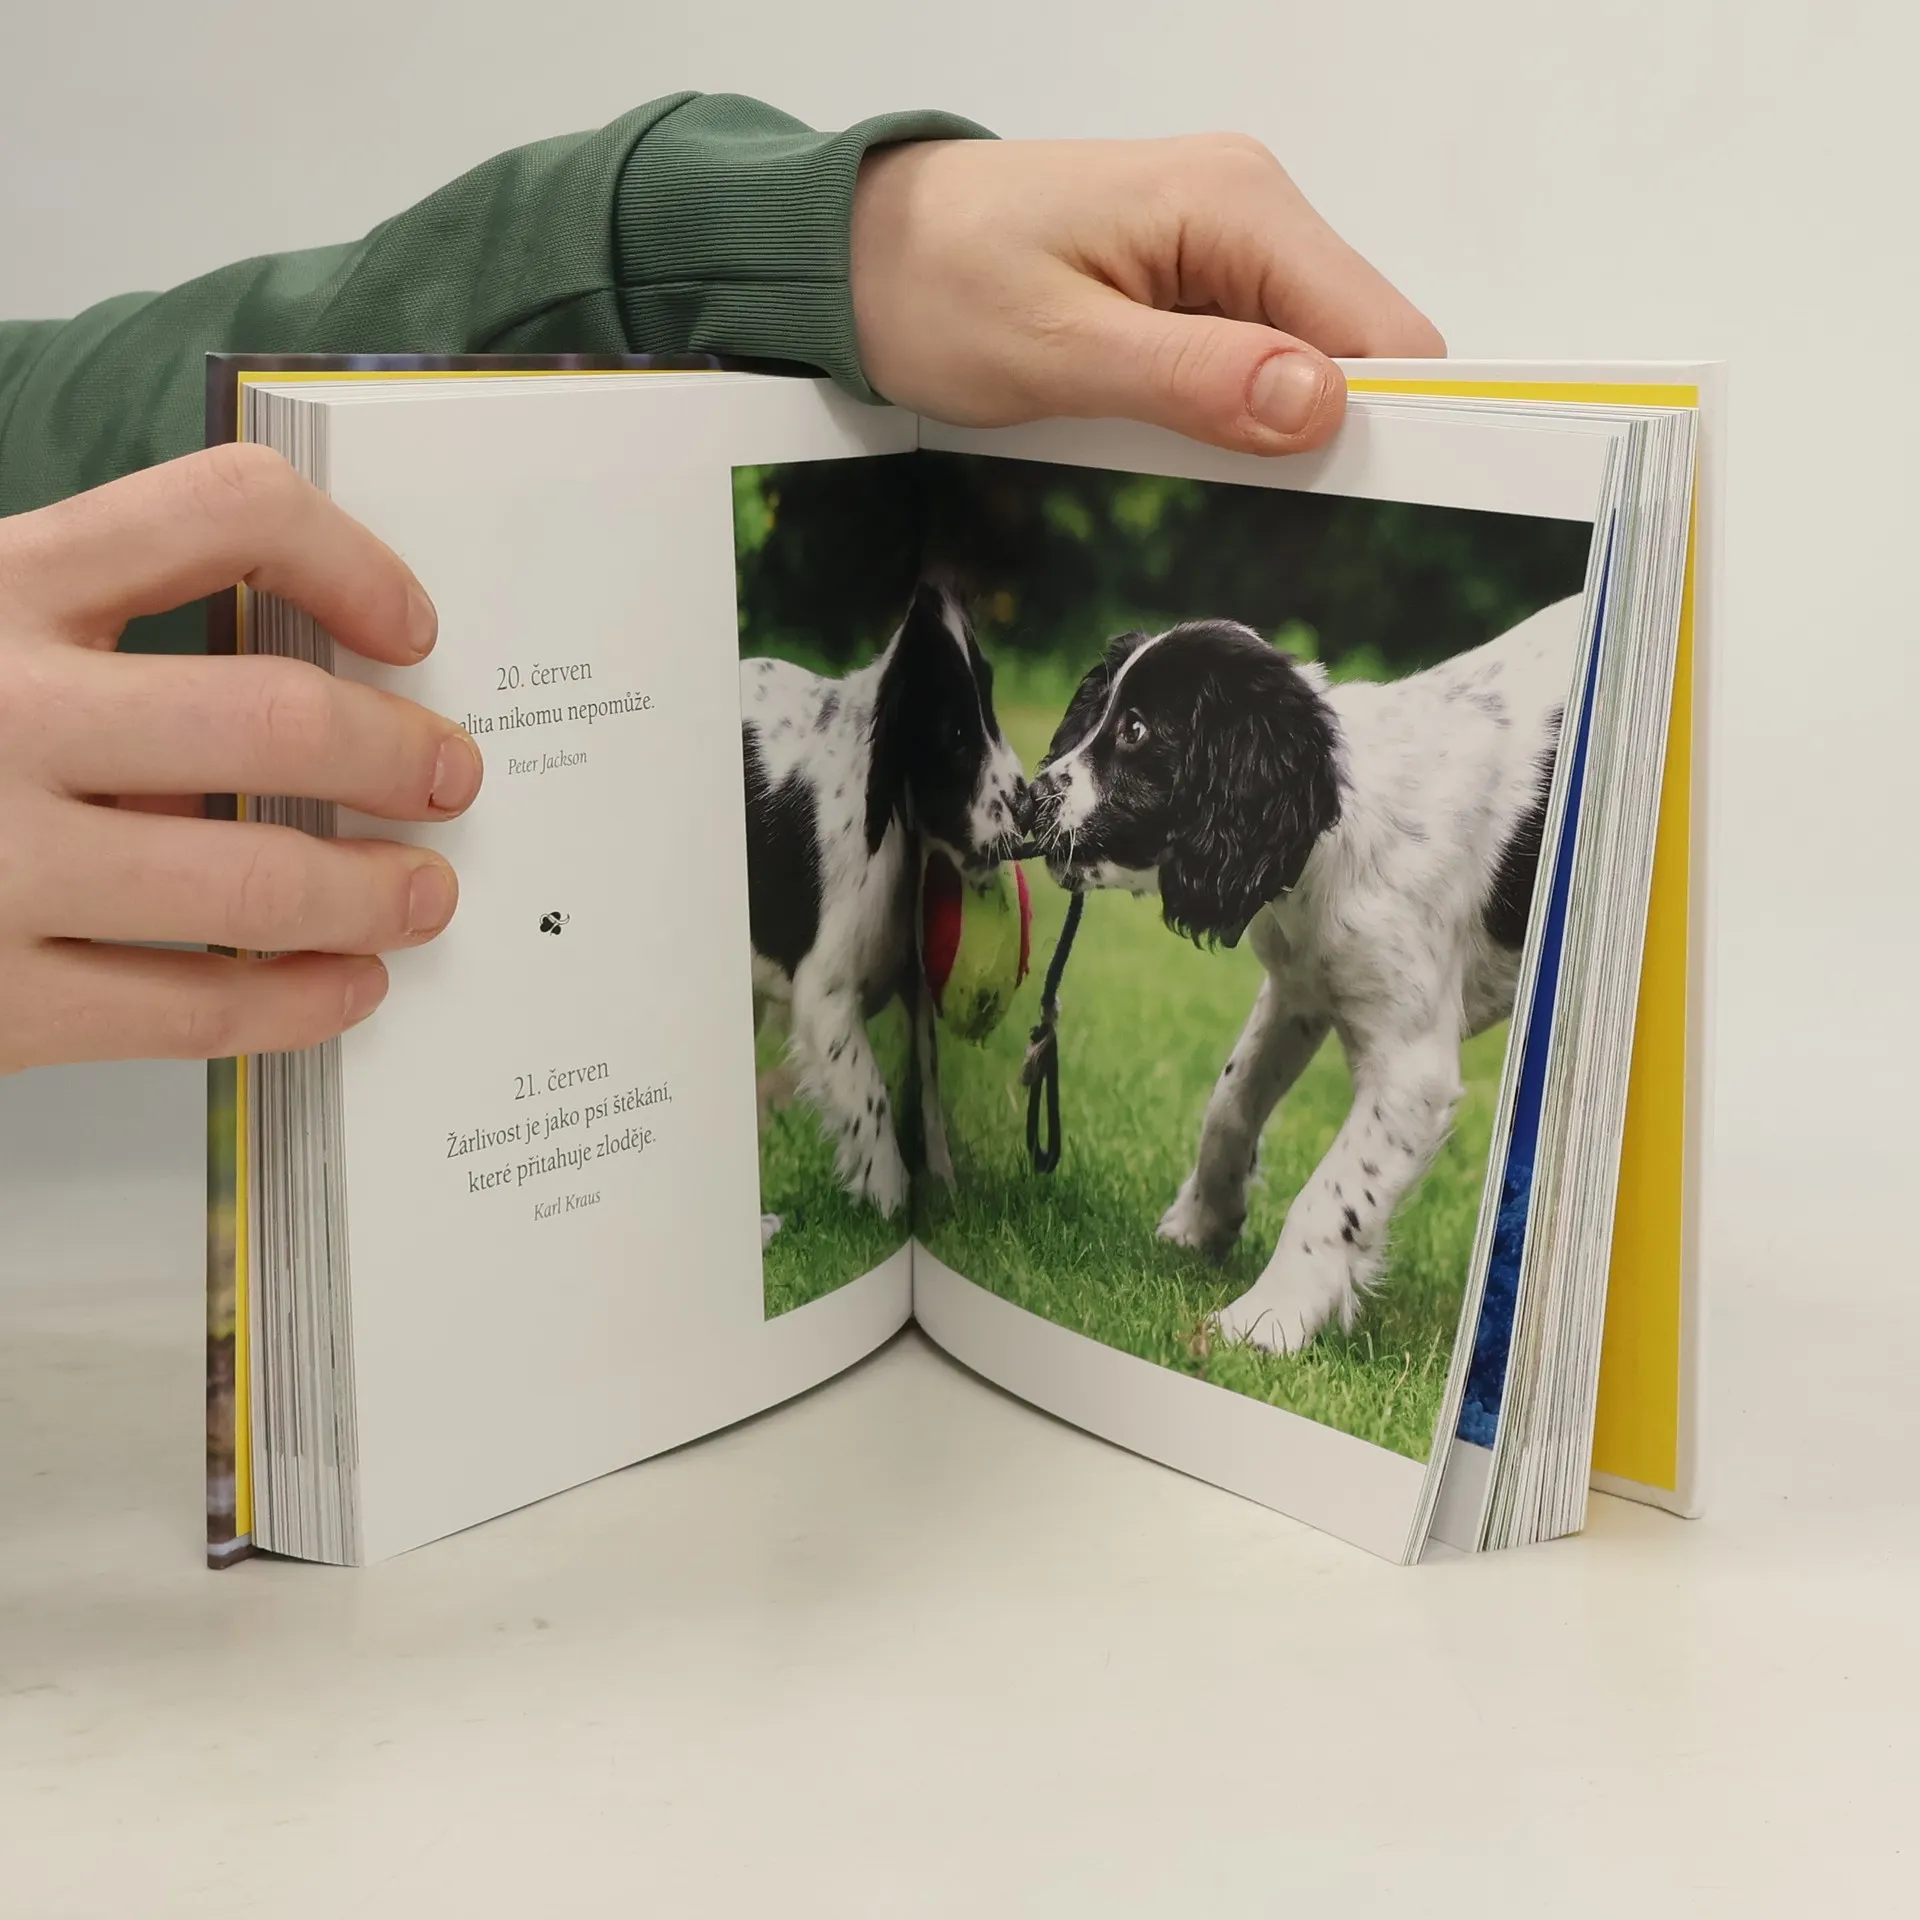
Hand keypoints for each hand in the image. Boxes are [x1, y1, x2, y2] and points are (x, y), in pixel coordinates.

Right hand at [0, 445, 482, 1076]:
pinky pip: (192, 1008)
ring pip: (255, 878)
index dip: (351, 560)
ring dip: (375, 890)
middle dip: (398, 752)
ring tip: (424, 894)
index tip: (411, 629)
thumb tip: (305, 719)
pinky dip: (299, 1002)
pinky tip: (347, 989)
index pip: (224, 511)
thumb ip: (100, 648)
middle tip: (451, 776)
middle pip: (274, 716)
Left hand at [851, 133, 1443, 454]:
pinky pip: (1252, 354)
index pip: (1380, 328)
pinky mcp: (1190, 276)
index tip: (1364, 512)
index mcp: (1235, 203)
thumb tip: (1320, 405)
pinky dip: (1234, 412)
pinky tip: (1184, 447)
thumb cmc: (936, 284)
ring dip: (1274, 430)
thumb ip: (1194, 378)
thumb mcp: (1060, 350)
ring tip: (1207, 481)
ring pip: (1307, 360)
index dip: (1388, 423)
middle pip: (1356, 346)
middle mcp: (1248, 206)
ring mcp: (1221, 241)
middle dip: (1328, 434)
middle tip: (1263, 514)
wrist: (856, 249)